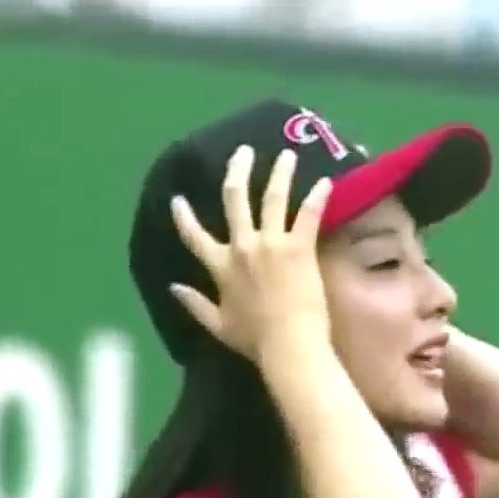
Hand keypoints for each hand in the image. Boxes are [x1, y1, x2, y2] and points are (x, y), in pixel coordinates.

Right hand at [168, 145, 332, 362]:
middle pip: (234, 199)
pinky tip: (326, 181)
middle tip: (244, 152)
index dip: (184, 217)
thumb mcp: (217, 325)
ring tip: (287, 155)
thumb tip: (172, 287)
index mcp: (220, 266)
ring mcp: (271, 244)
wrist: (288, 345)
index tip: (178, 199)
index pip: (194, 236)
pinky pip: (307, 214)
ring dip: (279, 173)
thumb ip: (194, 304)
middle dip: (237, 171)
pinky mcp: (299, 247)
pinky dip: (317, 196)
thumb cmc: (255, 340)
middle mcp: (242, 247)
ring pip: (272, 198)